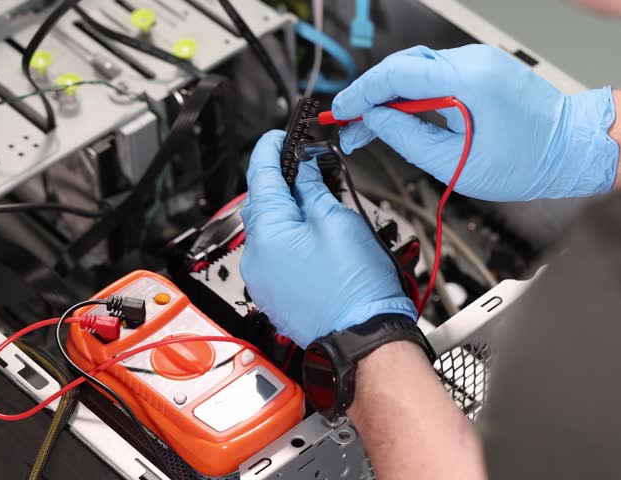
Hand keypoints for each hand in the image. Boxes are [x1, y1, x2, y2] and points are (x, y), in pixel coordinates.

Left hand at [239, 131, 416, 346]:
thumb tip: (303, 170)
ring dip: (288, 213)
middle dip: (281, 183)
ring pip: (270, 231)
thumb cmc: (356, 289)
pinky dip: (290, 240)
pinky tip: (315, 239)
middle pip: (262, 204)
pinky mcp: (274, 295)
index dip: (270, 149)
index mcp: (268, 233)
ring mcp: (262, 279)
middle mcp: (256, 258)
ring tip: (319, 207)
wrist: (363, 337)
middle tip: (307, 169)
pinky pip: (276, 256)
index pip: (260, 175)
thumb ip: (313, 190)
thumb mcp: (338, 222)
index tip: (278, 137)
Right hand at [333, 44, 619, 200]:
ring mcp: (480, 62)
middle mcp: (473, 62)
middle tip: (353, 128)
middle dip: (372, 97)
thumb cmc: (529, 160)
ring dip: (393, 97)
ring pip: (420, 71)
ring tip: (373, 129)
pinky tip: (405, 118)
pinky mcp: (485, 71)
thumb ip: (410, 140)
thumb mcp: (458, 164)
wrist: (574, 148)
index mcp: (467, 81)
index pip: (396, 75)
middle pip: (404, 68)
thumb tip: (376, 123)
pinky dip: (417, 95)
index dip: (361, 94)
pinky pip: (439, 77)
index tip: (342, 113)